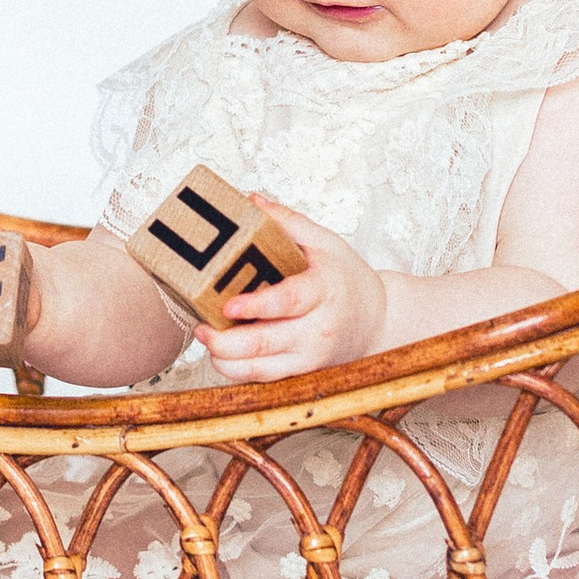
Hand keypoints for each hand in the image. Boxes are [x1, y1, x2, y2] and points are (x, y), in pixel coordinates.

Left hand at [195, 200, 385, 380]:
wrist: (378, 321)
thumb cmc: (347, 278)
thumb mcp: (325, 242)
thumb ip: (287, 222)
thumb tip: (250, 200)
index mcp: (324, 289)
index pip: (289, 301)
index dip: (257, 306)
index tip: (228, 305)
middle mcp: (318, 328)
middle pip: (267, 342)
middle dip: (226, 341)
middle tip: (201, 326)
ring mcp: (311, 356)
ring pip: (261, 368)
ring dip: (226, 359)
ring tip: (206, 338)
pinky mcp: (303, 372)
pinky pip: (265, 378)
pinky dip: (239, 370)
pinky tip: (221, 354)